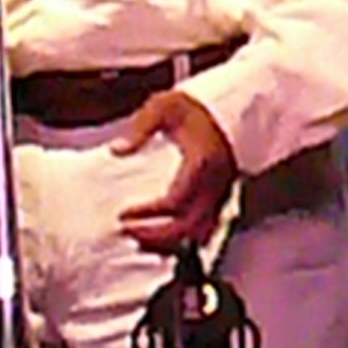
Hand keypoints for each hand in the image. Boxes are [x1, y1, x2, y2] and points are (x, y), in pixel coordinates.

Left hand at [115, 91, 237, 251]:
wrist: (230, 107)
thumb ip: (140, 127)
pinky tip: (169, 238)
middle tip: (128, 231)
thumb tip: (117, 149)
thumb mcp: (163, 106)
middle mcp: (215, 183)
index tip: (124, 214)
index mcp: (202, 163)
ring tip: (144, 239)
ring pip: (200, 232)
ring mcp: (222, 192)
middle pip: (187, 226)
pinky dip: (188, 238)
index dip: (147, 213)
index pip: (174, 201)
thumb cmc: (196, 107)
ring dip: (171, 241)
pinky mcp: (223, 196)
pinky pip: (209, 228)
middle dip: (155, 234)